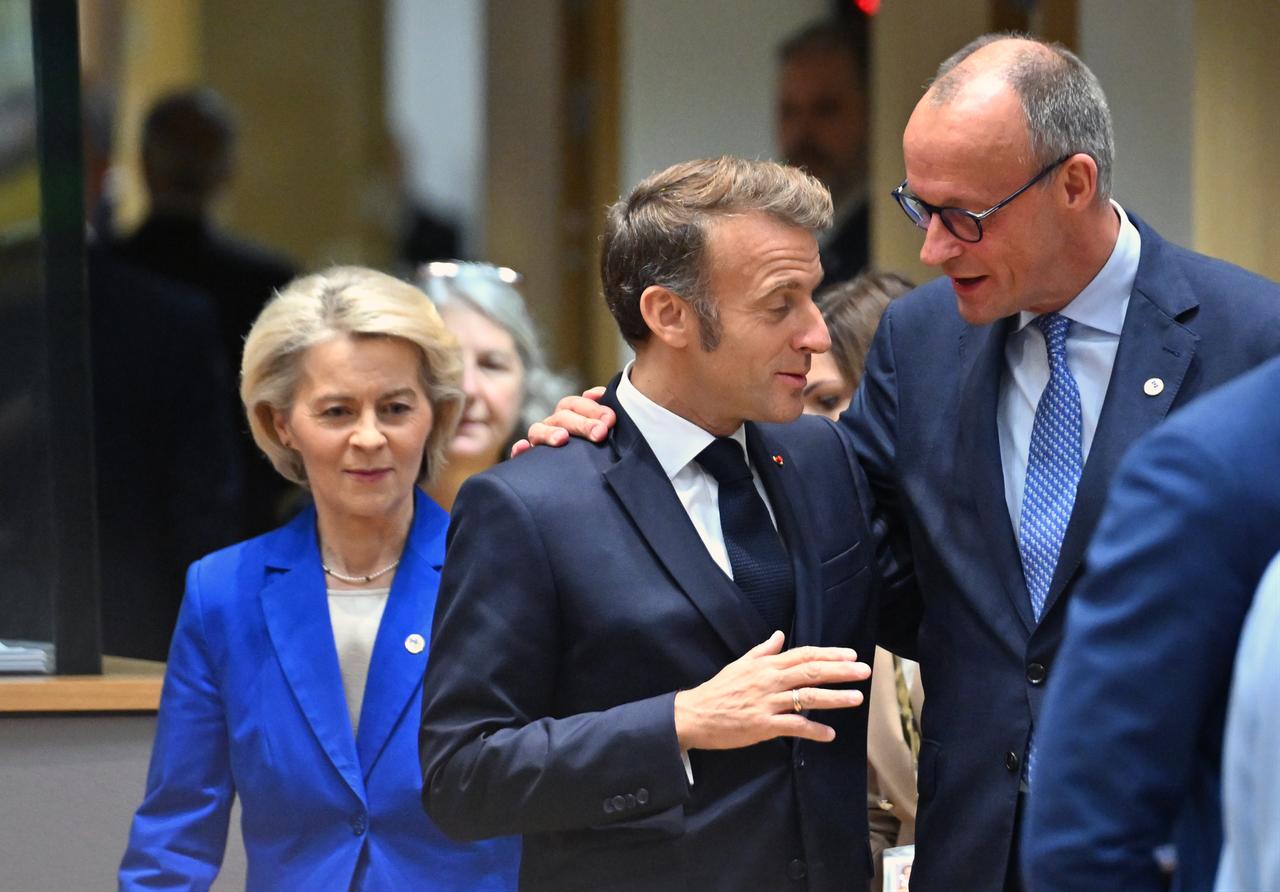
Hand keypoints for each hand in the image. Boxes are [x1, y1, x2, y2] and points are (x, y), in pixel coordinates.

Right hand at [510, 386, 614, 456]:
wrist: (587, 488)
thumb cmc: (600, 452)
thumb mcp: (605, 431)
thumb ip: (604, 413)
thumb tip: (598, 393)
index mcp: (571, 416)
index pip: (576, 404)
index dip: (593, 408)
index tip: (610, 419)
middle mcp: (554, 426)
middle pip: (562, 416)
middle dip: (582, 423)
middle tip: (599, 433)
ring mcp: (540, 443)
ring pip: (538, 430)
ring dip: (550, 432)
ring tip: (563, 439)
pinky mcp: (530, 462)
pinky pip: (520, 454)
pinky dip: (520, 449)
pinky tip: (524, 448)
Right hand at [673, 631, 869, 749]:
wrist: (695, 714)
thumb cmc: (718, 690)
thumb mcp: (740, 664)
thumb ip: (762, 651)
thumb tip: (779, 635)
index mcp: (765, 665)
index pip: (803, 655)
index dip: (828, 654)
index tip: (850, 655)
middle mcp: (769, 680)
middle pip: (810, 672)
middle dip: (840, 671)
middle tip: (864, 671)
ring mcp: (767, 703)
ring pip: (807, 697)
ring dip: (834, 698)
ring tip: (856, 698)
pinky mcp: (762, 725)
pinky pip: (794, 727)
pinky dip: (813, 730)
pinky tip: (829, 734)